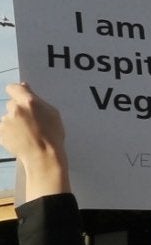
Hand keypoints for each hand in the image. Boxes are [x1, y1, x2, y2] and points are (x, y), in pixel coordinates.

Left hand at [1, 84, 68, 199]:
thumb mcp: (53, 113)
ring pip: (7, 118)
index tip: (20, 99)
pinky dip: (8, 133)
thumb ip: (37, 100)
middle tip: (29, 122)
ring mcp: (5, 121)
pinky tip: (19, 140)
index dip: (16, 92)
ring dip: (13, 123)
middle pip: (11, 104)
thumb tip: (24, 87)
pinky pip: (3, 129)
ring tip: (25, 134)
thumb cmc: (52, 135)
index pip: (13, 88)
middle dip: (18, 111)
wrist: (43, 156)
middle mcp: (14, 109)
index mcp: (29, 101)